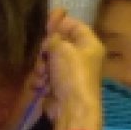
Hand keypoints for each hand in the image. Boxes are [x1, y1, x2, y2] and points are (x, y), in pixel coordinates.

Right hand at [42, 7, 104, 129]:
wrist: (71, 108)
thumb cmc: (71, 73)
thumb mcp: (61, 47)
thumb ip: (54, 37)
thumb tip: (50, 40)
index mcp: (90, 45)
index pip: (75, 25)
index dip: (60, 21)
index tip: (45, 22)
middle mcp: (82, 57)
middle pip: (58, 43)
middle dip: (46, 50)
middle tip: (44, 55)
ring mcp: (70, 73)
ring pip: (48, 60)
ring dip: (41, 67)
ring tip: (43, 75)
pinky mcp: (59, 86)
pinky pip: (45, 76)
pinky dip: (41, 80)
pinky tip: (40, 85)